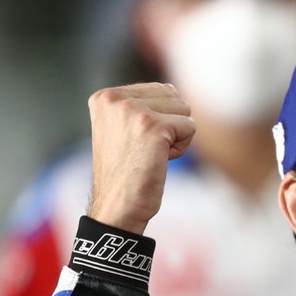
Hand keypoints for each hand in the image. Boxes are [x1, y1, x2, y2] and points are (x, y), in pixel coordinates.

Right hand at [85, 83, 195, 233]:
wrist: (118, 205)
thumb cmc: (126, 172)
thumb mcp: (123, 127)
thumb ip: (141, 105)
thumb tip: (172, 90)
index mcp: (105, 96)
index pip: (160, 89)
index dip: (160, 119)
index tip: (136, 142)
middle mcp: (115, 98)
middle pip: (175, 96)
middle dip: (170, 125)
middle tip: (146, 150)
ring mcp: (133, 111)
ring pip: (184, 110)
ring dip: (176, 136)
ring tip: (151, 154)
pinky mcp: (152, 126)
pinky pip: (190, 127)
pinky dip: (181, 147)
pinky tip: (159, 160)